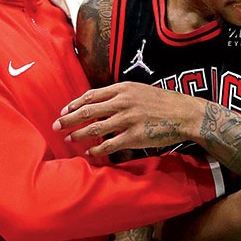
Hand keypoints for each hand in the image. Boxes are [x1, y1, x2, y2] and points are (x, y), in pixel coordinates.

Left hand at [54, 82, 204, 156]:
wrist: (185, 114)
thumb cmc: (164, 102)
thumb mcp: (141, 90)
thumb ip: (121, 95)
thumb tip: (101, 104)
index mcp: (124, 88)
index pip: (91, 95)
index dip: (75, 104)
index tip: (64, 110)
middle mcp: (123, 102)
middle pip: (87, 111)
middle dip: (68, 119)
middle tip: (56, 126)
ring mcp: (128, 120)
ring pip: (94, 128)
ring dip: (78, 135)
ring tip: (68, 139)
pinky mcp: (134, 137)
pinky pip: (109, 145)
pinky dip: (96, 150)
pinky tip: (89, 153)